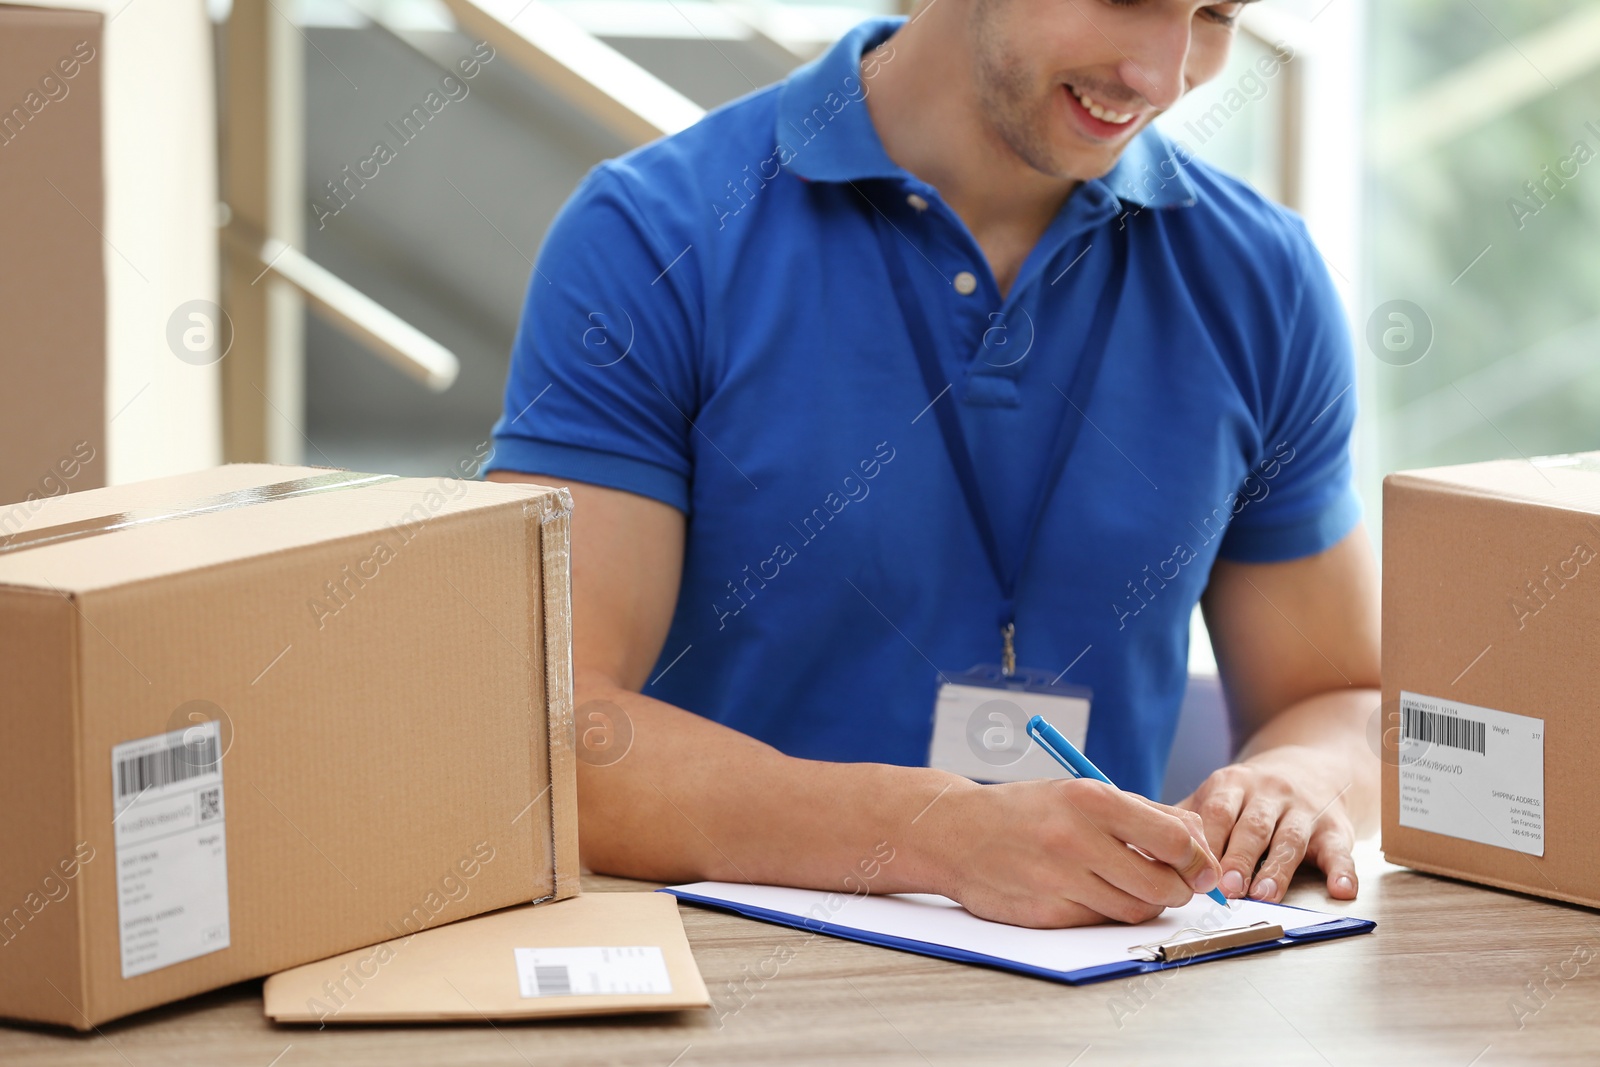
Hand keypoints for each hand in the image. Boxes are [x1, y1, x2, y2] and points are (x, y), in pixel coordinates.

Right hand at [924, 777, 1222, 927]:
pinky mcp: (1046, 914)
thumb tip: (1199, 841)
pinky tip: (1096, 893)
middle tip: (1177, 883)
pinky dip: (1109, 912)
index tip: (1204, 867)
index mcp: (1091, 801)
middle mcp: (1076, 840)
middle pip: (1162, 884)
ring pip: (1136, 909)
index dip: (1200, 859)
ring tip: (1133, 885)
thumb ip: (1144, 813)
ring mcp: (1059, 881)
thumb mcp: (1082, 792)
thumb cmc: (1027, 810)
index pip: (1174, 839)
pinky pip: (1100, 922)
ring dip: (1146, 902)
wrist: (957, 833)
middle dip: (1180, 889)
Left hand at [1179, 745, 1357, 903]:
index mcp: (1232, 784)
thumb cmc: (1249, 795)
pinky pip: (1339, 851)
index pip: (1217, 811)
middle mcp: (1270, 795)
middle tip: (1227, 888)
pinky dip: (1343, 872)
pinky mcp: (1335, 829)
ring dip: (1278, 869)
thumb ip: (1183, 819)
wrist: (1310, 766)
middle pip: (1252, 827)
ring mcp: (1303, 811)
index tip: (1190, 867)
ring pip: (1291, 840)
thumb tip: (1133, 842)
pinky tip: (1341, 891)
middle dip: (1238, 857)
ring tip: (1265, 894)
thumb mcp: (1216, 794)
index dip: (1206, 840)